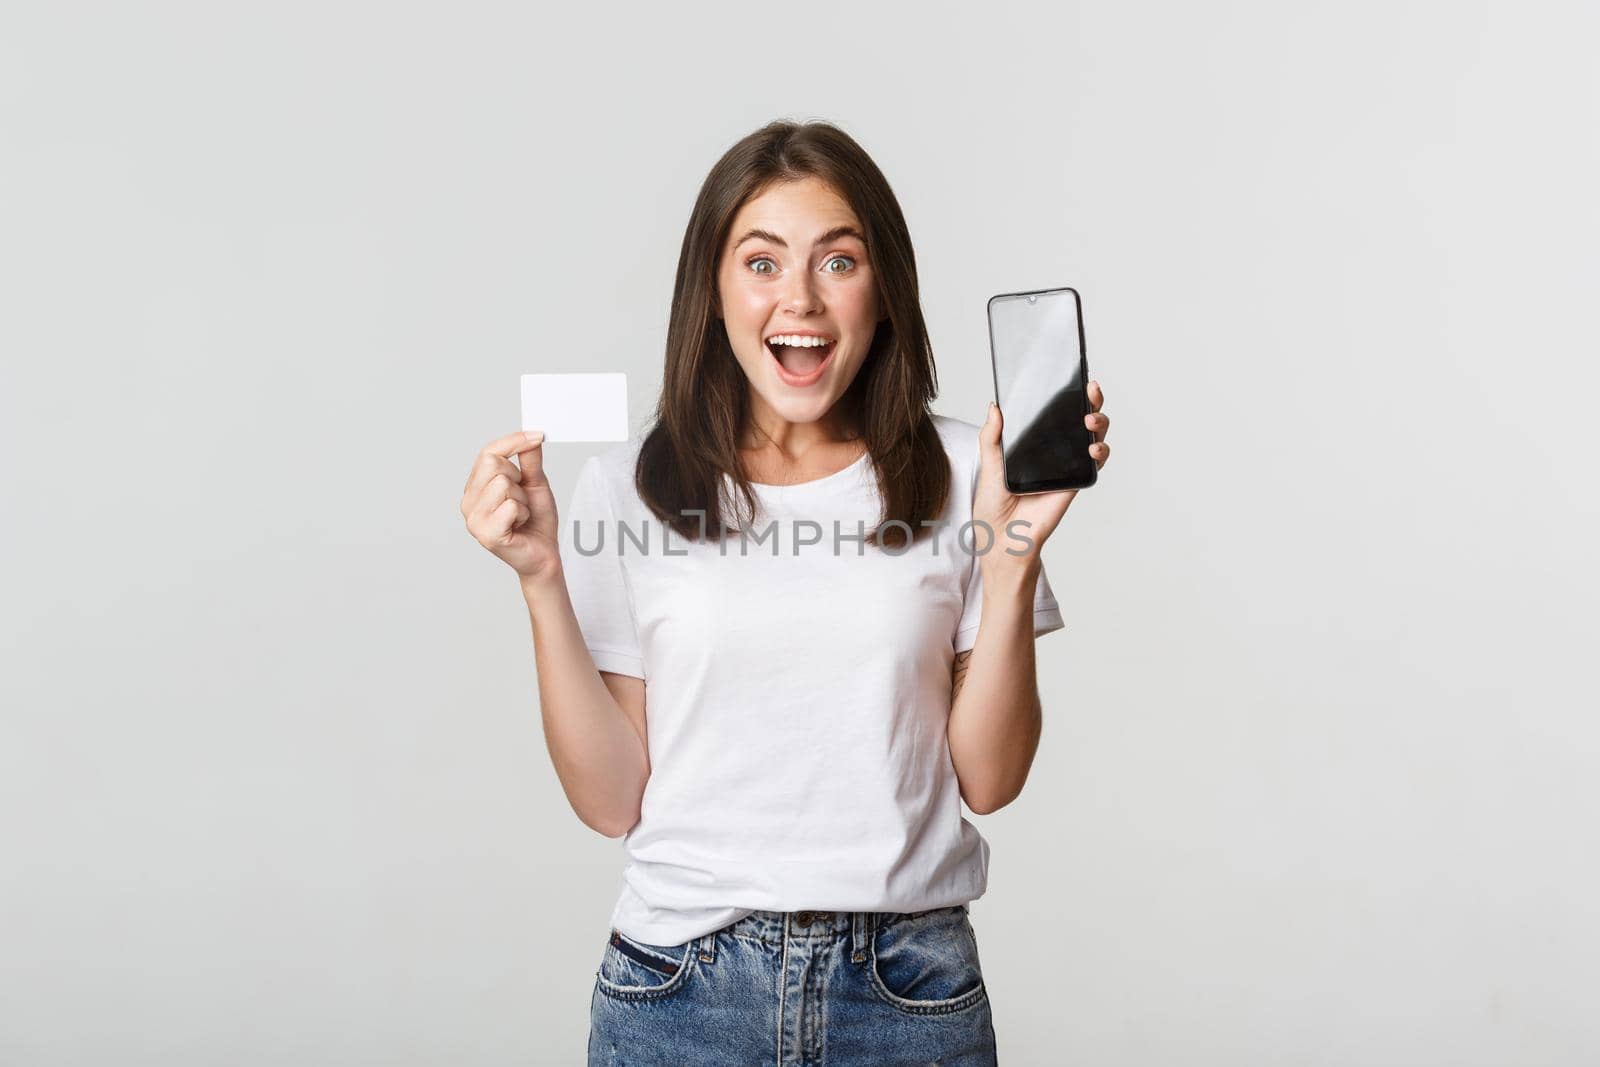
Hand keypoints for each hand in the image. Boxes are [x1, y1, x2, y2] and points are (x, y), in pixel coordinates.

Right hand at [461, 429, 561, 580]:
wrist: (544, 554)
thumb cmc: (536, 521)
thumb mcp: (535, 484)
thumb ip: (530, 460)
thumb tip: (532, 436)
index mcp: (476, 487)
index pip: (488, 452)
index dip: (513, 441)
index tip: (538, 436)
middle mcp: (469, 501)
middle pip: (493, 464)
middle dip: (518, 478)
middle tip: (522, 499)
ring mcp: (474, 519)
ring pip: (502, 484)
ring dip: (522, 499)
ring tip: (521, 514)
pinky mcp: (486, 534)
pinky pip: (510, 506)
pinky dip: (523, 513)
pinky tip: (519, 525)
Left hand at [973, 380, 1110, 565]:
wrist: (1002, 536)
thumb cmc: (994, 504)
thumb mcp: (988, 464)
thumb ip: (992, 437)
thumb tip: (995, 406)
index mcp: (1034, 443)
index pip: (1055, 413)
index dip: (1068, 395)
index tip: (1074, 378)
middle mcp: (1054, 452)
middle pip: (1080, 420)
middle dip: (1091, 402)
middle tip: (1090, 392)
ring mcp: (1067, 466)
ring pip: (1093, 437)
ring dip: (1099, 423)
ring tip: (1090, 421)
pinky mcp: (1074, 483)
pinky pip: (1094, 464)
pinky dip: (1100, 453)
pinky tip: (1093, 448)